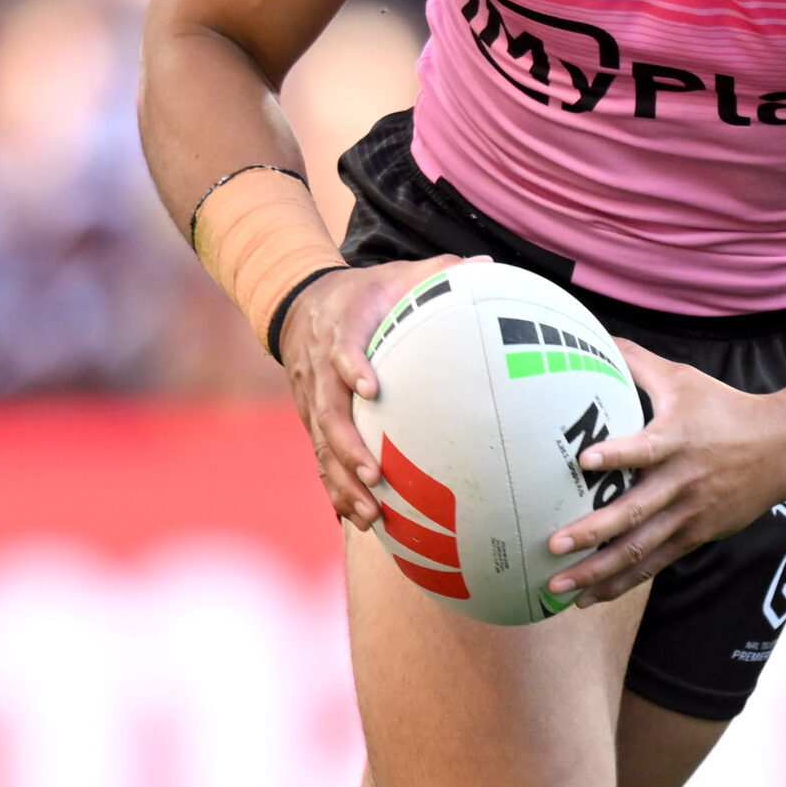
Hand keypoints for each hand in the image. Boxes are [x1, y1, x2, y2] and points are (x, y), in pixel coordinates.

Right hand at [277, 256, 477, 525]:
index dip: (351, 367)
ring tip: (369, 514)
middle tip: (373, 475)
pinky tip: (359, 521)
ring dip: (341, 482)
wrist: (298, 305)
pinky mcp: (312, 422)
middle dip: (346, 448)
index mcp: (340, 332)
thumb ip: (436, 273)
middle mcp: (319, 371)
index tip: (370, 388)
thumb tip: (487, 265)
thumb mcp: (393, 275)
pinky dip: (336, 490)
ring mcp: (312, 401)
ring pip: (320, 446)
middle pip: (326, 413)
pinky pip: (321, 460)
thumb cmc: (361, 294)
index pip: (341, 350)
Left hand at [544, 342, 785, 604]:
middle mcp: (682, 483)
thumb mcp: (684, 380)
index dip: (616, 455)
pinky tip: (589, 597)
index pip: (644, 449)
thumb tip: (594, 335)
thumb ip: (637, 363)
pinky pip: (653, 564)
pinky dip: (620, 582)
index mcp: (677, 441)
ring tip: (559, 586)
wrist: (784, 450)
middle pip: (634, 514)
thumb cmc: (726, 409)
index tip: (584, 460)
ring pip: (639, 550)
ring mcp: (689, 515)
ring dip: (598, 572)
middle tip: (553, 544)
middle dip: (591, 533)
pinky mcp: (694, 536)